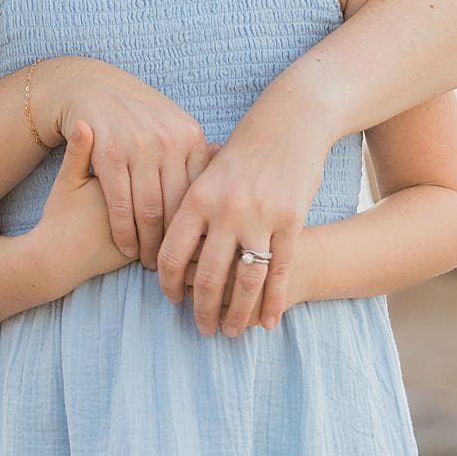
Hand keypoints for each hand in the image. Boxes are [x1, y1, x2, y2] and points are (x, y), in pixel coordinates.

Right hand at [33, 58, 214, 272]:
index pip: (201, 195)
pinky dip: (125, 234)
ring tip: (150, 263)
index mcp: (189, 136)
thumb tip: (225, 189)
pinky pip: (122, 207)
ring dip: (150, 245)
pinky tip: (126, 249)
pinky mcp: (110, 155)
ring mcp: (139, 146)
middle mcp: (169, 140)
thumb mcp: (169, 127)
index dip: (199, 229)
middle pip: (180, 208)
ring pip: (151, 212)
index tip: (197, 253)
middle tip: (174, 269)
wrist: (89, 86)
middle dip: (177, 244)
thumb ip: (193, 156)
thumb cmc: (135, 115)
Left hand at [157, 101, 329, 335]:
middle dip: (203, 309)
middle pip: (209, 275)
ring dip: (238, 313)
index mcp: (198, 197)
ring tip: (231, 331)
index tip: (169, 298)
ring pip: (246, 280)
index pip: (173, 252)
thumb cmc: (242, 150)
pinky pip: (280, 272)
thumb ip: (189, 207)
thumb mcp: (206, 172)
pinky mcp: (291, 222)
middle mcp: (226, 210)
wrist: (288, 124)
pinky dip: (273, 301)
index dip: (168, 282)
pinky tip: (267, 322)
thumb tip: (165, 247)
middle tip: (201, 328)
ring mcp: (261, 218)